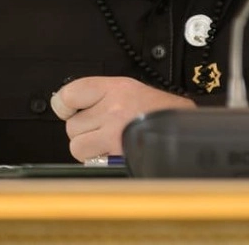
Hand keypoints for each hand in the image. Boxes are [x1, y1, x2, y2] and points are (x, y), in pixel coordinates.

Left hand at [50, 76, 193, 160]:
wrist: (184, 128)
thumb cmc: (159, 110)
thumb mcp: (130, 90)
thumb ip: (99, 95)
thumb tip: (65, 104)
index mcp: (116, 88)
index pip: (70, 94)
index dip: (64, 104)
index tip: (66, 109)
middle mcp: (114, 108)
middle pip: (72, 125)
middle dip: (83, 130)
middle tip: (100, 128)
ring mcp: (115, 132)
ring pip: (77, 145)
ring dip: (88, 147)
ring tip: (105, 142)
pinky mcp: (118, 154)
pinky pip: (90, 161)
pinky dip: (97, 160)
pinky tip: (112, 152)